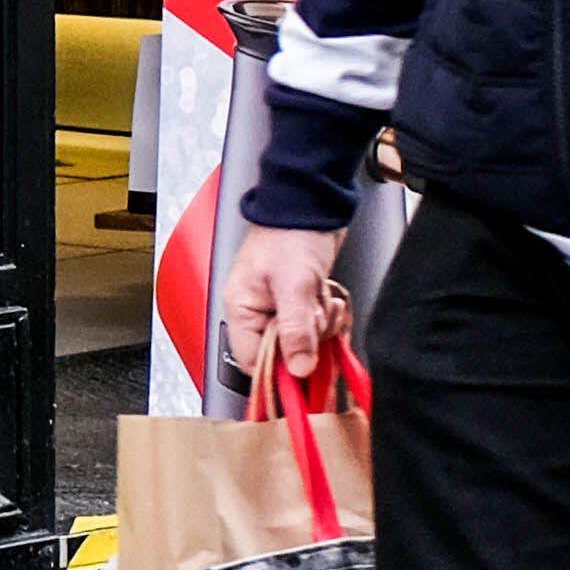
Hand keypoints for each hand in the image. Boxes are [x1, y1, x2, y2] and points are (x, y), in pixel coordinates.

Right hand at [225, 222, 353, 392]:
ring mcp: (279, 306)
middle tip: (318, 317)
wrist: (312, 200)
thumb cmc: (292, 230)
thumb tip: (299, 369)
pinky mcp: (299, 300)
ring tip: (324, 299)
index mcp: (241, 308)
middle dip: (308, 339)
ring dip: (321, 324)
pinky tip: (329, 296)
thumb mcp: (294, 284)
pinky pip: (315, 325)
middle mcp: (257, 311)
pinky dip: (327, 314)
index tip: (304, 364)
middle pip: (282, 353)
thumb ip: (296, 329)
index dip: (279, 369)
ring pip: (303, 340)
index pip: (253, 361)